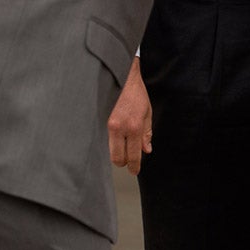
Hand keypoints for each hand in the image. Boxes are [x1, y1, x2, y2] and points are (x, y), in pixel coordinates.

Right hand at [107, 58, 152, 174]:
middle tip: (131, 162)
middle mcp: (119, 128)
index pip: (133, 155)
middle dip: (125, 163)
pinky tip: (120, 138)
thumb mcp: (147, 113)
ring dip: (119, 153)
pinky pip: (108, 140)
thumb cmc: (136, 94)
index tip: (135, 171)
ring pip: (111, 151)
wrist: (122, 79)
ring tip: (126, 148)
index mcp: (133, 127)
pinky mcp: (102, 122)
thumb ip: (147, 134)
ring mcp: (109, 126)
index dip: (134, 166)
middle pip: (118, 158)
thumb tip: (146, 150)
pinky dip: (114, 143)